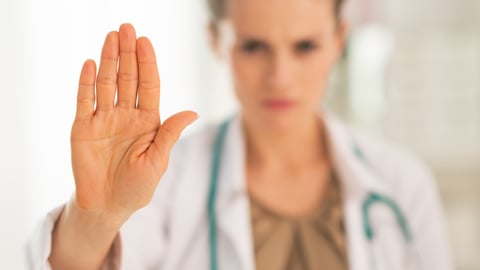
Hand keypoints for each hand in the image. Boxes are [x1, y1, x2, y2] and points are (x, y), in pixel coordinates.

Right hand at [70, 23, 196, 223]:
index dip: (147, 63)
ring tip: (110, 38)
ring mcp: (104, 119)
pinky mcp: (83, 127)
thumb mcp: (158, 160)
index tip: (145, 41)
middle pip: (128, 78)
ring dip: (108, 61)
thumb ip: (170, 133)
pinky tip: (90, 64)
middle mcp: (126, 115)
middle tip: (126, 28)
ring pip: (107, 84)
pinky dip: (86, 83)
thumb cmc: (137, 187)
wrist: (107, 206)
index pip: (149, 86)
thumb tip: (193, 111)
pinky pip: (85, 101)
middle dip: (128, 53)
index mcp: (148, 121)